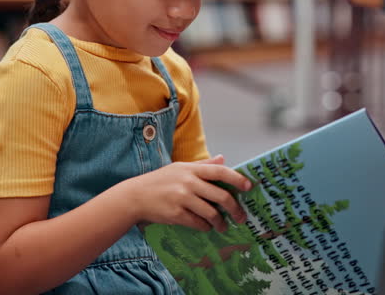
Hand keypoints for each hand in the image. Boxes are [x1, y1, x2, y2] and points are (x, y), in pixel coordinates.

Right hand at [122, 155, 251, 232]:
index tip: (249, 186)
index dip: (237, 179)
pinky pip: (198, 223)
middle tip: (241, 216)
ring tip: (223, 226)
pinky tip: (206, 227)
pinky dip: (205, 227)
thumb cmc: (160, 181)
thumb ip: (203, 165)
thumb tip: (223, 158)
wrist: (135, 196)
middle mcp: (188, 182)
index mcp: (191, 169)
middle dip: (235, 208)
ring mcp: (182, 198)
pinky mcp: (176, 214)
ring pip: (211, 213)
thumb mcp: (180, 168)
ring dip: (221, 222)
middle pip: (221, 195)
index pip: (220, 172)